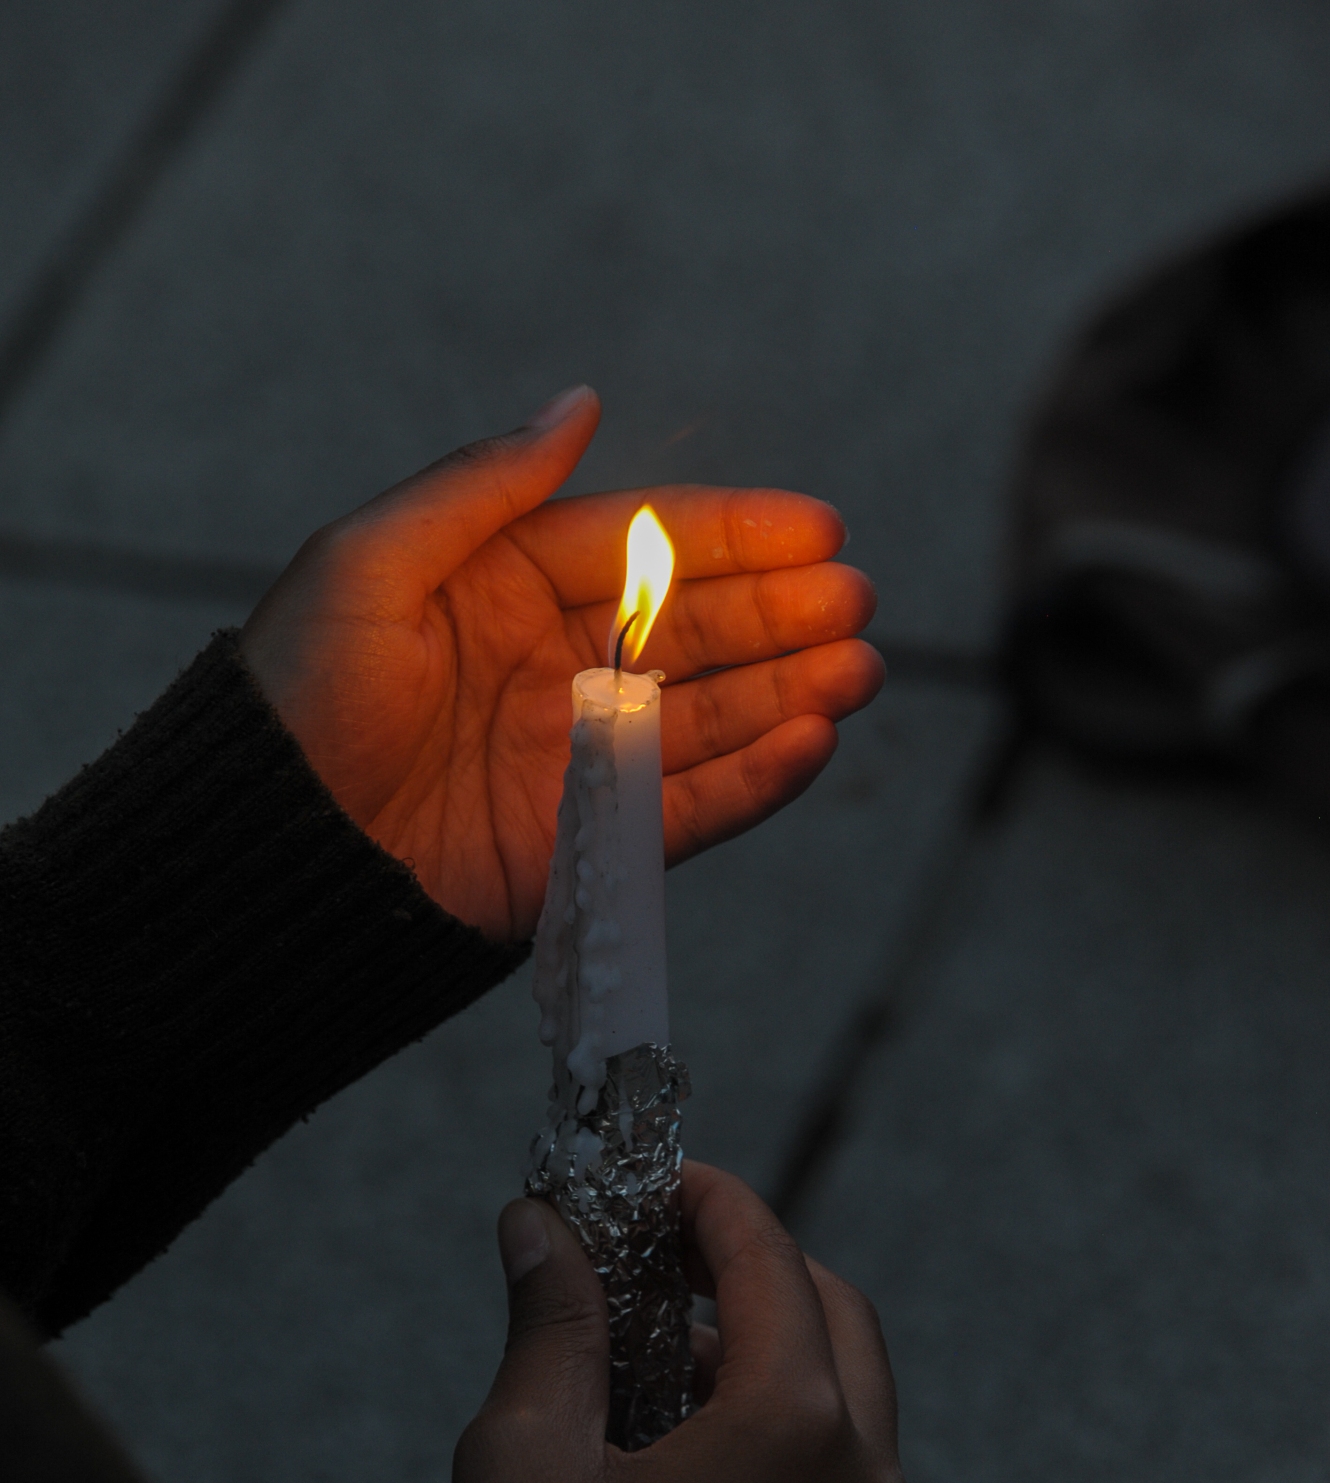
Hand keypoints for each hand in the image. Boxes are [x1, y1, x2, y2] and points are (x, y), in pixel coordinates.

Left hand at [240, 387, 880, 941]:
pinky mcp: (585, 846)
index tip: (818, 526)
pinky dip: (753, 781)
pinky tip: (811, 743)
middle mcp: (550, 670)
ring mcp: (574, 760)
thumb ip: (484, 487)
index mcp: (503, 590)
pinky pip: (687, 811)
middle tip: (857, 600)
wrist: (270, 851)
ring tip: (860, 670)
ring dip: (788, 694)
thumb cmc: (299, 696)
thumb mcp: (371, 563)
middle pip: (690, 633)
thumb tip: (580, 404)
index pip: (641, 551)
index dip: (733, 537)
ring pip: (706, 720)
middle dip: (780, 615)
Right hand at [435, 1162, 911, 1482]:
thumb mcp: (521, 1457)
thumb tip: (540, 1223)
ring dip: (781, 1371)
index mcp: (793, 1432)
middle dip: (763, 1274)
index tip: (664, 1181)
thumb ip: (553, 1320)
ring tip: (673, 1378)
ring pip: (855, 1420)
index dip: (714, 1202)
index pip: (771, 1262)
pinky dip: (796, 1466)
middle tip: (672, 1266)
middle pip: (841, 1323)